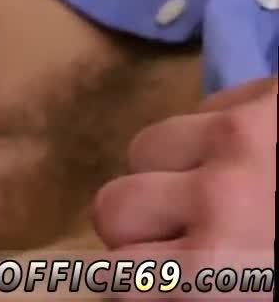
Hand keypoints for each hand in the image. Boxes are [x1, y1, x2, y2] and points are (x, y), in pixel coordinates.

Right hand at [91, 77, 276, 298]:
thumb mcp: (257, 294)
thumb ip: (201, 287)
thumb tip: (142, 277)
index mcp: (218, 263)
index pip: (115, 278)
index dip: (127, 282)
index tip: (145, 280)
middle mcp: (217, 194)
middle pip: (112, 206)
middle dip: (134, 226)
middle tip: (174, 238)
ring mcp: (238, 134)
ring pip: (147, 147)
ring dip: (168, 170)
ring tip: (213, 186)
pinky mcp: (265, 94)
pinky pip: (200, 112)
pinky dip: (213, 138)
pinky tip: (251, 156)